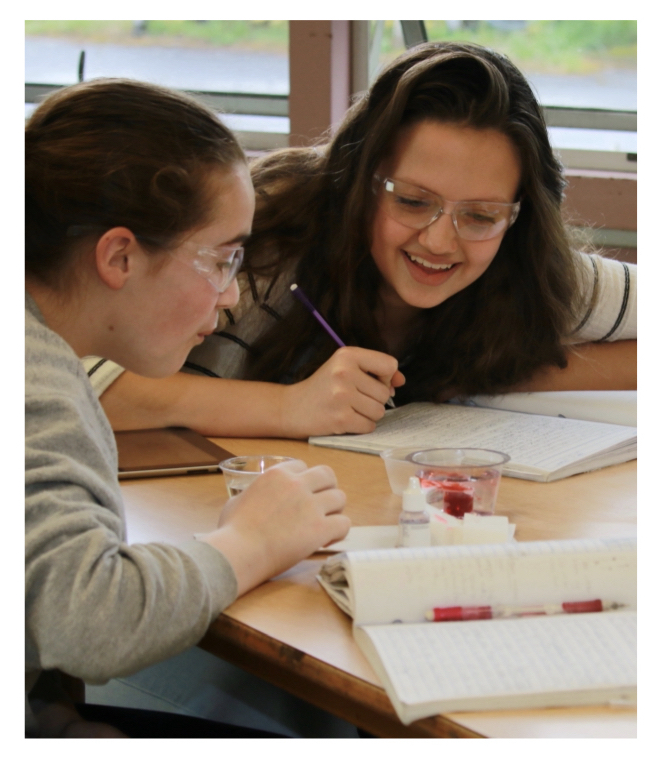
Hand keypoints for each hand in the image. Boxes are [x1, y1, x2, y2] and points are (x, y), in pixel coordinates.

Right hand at [200, 460, 348, 595]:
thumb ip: (252, 494)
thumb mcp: (237, 501)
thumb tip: (253, 499)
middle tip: (320, 506)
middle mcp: (297, 484)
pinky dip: (339, 531)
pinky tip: (326, 540)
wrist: (239, 552)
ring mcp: (311, 506)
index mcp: (277, 474)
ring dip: (334, 511)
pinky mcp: (320, 528)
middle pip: (327, 475)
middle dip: (326, 489)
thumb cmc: (232, 531)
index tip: (300, 495)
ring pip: (340, 497)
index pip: (302, 466)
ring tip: (324, 524)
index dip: (304, 481)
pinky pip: (344, 523)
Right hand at [281, 346, 405, 437]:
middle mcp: (344, 372)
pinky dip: (361, 426)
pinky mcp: (340, 419)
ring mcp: (342, 396)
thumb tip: (401, 381)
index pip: (390, 364)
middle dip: (374, 399)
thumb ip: (376, 371)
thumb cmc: (324, 387)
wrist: (292, 408)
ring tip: (349, 409)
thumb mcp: (346, 368)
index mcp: (347, 355)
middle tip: (353, 398)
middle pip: (385, 393)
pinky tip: (346, 419)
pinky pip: (369, 426)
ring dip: (368, 414)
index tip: (371, 381)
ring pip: (380, 411)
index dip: (385, 377)